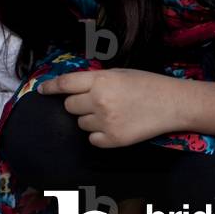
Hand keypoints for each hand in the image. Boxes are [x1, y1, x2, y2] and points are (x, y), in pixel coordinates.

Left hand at [37, 68, 181, 147]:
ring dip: (89, 119)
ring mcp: (105, 122)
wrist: (172, 104)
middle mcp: (99, 101)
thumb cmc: (147, 84)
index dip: (50, 88)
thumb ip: (95, 80)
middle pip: (70, 106)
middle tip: (96, 102)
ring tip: (111, 113)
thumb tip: (73, 88)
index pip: (65, 84)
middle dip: (78, 104)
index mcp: (101, 80)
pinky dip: (99, 134)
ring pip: (80, 123)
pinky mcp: (113, 140)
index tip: (42, 91)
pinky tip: (114, 126)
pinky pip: (92, 139)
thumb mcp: (119, 73)